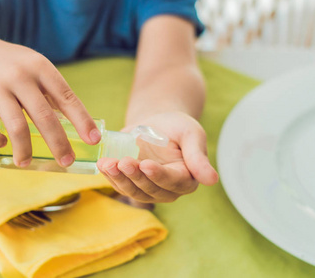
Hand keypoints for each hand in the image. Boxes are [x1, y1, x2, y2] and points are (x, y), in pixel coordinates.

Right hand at [0, 35, 100, 166]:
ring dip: (25, 150)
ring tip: (27, 162)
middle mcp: (20, 75)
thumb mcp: (36, 69)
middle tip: (67, 161)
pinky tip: (3, 144)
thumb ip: (54, 92)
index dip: (82, 120)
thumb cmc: (15, 67)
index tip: (94, 140)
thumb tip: (78, 126)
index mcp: (41, 67)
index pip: (66, 97)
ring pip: (16, 126)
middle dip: (58, 143)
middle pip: (44, 116)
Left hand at [97, 112, 217, 202]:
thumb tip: (212, 180)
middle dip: (135, 177)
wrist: (156, 124)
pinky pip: (120, 184)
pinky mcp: (131, 184)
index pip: (174, 181)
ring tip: (107, 164)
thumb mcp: (191, 134)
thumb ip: (198, 156)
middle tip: (122, 162)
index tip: (146, 165)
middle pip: (151, 189)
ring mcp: (148, 189)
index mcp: (187, 178)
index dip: (159, 175)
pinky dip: (110, 176)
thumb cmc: (177, 126)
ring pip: (133, 191)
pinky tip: (102, 164)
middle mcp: (168, 189)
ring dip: (119, 179)